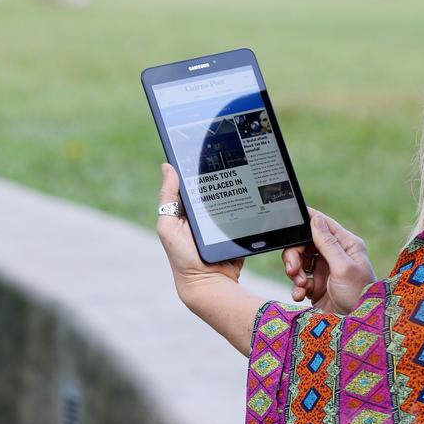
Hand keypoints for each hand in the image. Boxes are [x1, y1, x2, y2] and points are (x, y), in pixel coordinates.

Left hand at [156, 163, 242, 305]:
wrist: (208, 283)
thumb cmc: (182, 257)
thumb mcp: (168, 225)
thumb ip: (167, 197)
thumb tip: (167, 166)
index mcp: (187, 207)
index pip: (193, 179)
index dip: (198, 161)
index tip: (206, 140)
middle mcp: (205, 211)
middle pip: (215, 184)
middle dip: (223, 171)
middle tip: (232, 149)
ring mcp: (224, 219)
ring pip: (233, 194)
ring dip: (239, 186)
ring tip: (246, 166)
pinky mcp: (240, 227)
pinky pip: (247, 210)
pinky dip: (251, 203)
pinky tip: (256, 188)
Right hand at [281, 208, 375, 314]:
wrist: (356, 327)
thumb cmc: (359, 296)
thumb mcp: (343, 267)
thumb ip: (328, 243)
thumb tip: (315, 219)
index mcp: (346, 245)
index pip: (322, 224)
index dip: (305, 223)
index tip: (289, 225)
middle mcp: (334, 255)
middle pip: (305, 244)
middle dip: (295, 254)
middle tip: (293, 268)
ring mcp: (325, 271)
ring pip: (299, 261)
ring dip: (294, 272)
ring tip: (300, 284)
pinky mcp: (316, 287)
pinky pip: (299, 281)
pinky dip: (296, 287)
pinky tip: (301, 295)